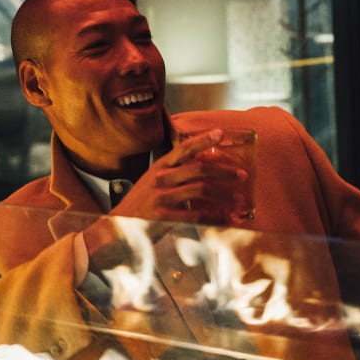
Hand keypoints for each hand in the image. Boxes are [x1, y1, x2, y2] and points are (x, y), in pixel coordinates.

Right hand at [114, 128, 250, 223]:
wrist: (118, 226)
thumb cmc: (142, 203)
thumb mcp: (154, 180)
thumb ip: (175, 172)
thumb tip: (206, 163)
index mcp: (160, 166)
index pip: (184, 148)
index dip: (203, 140)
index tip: (221, 133)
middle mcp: (160, 178)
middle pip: (199, 169)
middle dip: (224, 171)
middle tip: (242, 175)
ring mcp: (161, 197)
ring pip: (200, 190)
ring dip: (224, 194)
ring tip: (239, 198)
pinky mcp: (163, 217)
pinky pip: (196, 215)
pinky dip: (216, 217)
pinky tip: (228, 219)